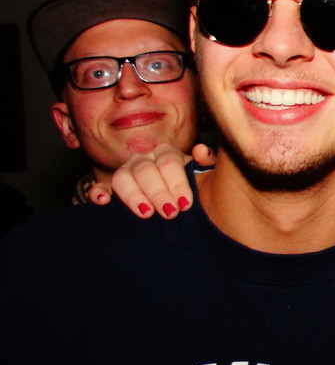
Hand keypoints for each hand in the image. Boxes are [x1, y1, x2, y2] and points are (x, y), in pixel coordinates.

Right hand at [88, 143, 215, 218]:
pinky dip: (98, 193)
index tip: (186, 204)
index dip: (178, 183)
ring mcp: (125, 172)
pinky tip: (104, 202)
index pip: (170, 163)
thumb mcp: (203, 175)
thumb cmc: (192, 187)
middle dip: (159, 193)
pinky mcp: (110, 188)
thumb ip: (206, 162)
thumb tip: (200, 151)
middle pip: (146, 171)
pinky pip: (99, 187)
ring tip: (146, 213)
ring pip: (122, 177)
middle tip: (170, 213)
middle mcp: (144, 160)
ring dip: (133, 195)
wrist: (176, 203)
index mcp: (167, 154)